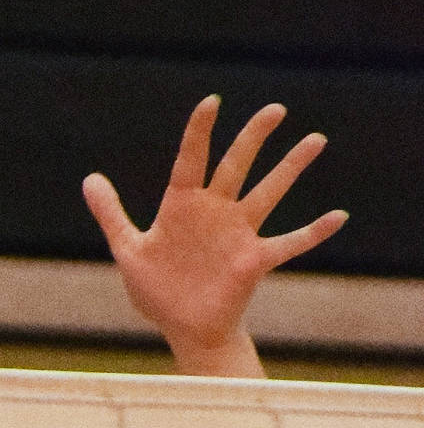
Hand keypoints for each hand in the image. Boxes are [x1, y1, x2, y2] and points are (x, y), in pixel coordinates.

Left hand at [83, 98, 344, 366]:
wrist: (182, 327)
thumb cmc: (157, 289)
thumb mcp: (128, 249)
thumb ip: (111, 213)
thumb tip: (89, 178)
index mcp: (182, 206)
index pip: (190, 160)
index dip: (199, 131)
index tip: (211, 101)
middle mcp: (214, 213)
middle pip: (235, 166)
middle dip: (254, 137)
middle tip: (275, 109)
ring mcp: (237, 234)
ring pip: (268, 193)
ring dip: (291, 168)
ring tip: (315, 139)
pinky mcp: (254, 260)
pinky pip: (289, 243)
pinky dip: (312, 232)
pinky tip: (338, 216)